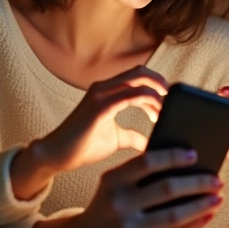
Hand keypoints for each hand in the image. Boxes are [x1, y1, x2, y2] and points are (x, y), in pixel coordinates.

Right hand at [31, 148, 223, 227]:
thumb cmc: (108, 202)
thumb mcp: (114, 182)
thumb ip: (139, 172)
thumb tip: (185, 162)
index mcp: (112, 181)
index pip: (147, 162)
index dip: (173, 156)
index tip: (195, 154)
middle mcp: (118, 205)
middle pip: (166, 189)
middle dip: (197, 183)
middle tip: (217, 179)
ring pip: (173, 215)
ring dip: (200, 205)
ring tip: (217, 197)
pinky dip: (194, 224)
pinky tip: (207, 215)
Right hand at [41, 66, 167, 171]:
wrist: (56, 156)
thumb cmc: (82, 146)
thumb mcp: (116, 139)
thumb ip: (133, 136)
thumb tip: (149, 144)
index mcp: (105, 91)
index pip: (136, 76)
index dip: (155, 84)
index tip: (168, 101)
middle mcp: (103, 87)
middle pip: (140, 72)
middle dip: (160, 83)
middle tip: (172, 100)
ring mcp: (101, 94)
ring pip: (139, 80)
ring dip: (158, 94)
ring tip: (165, 111)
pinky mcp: (101, 107)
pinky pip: (133, 96)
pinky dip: (150, 103)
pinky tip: (156, 116)